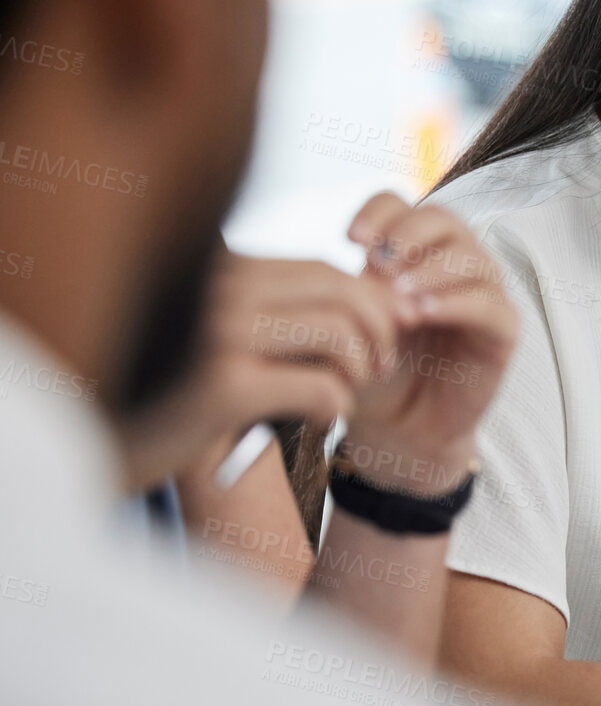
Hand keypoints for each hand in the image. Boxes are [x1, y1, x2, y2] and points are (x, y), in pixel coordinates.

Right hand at [122, 246, 400, 487]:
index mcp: (222, 264)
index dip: (371, 304)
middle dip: (380, 332)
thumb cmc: (182, 386)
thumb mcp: (228, 330)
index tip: (386, 338)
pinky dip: (336, 408)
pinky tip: (319, 422)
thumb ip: (281, 307)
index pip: (324, 268)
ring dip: (359, 373)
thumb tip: (385, 297)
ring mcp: (218, 330)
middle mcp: (218, 284)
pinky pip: (323, 387)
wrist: (109, 441)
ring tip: (344, 396)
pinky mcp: (222, 386)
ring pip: (341, 336)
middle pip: (343, 292)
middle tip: (380, 370)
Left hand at [340, 193, 518, 490]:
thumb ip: (359, 286)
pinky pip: (488, 304)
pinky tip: (423, 313)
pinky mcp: (503, 330)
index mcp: (415, 251)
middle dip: (410, 233)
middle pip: (445, 220)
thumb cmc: (374, 368)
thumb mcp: (356, 321)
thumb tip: (365, 260)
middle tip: (378, 262)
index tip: (350, 241)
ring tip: (397, 294)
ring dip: (432, 270)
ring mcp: (485, 293)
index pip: (404, 206)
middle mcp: (455, 263)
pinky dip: (455, 303)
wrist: (398, 427)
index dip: (379, 213)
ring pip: (472, 258)